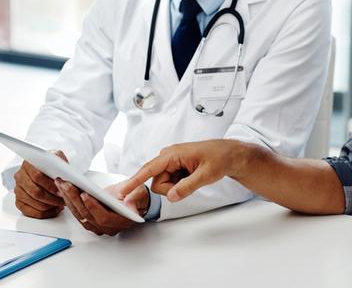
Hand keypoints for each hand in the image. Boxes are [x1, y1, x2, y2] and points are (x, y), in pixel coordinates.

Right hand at [12, 150, 66, 218]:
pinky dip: (45, 213)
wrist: (45, 169)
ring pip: (34, 202)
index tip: (61, 190)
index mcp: (28, 164)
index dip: (50, 185)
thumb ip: (60, 163)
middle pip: (35, 192)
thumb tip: (65, 173)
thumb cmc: (52, 165)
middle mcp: (20, 176)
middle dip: (52, 198)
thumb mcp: (57, 158)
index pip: (37, 176)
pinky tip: (54, 209)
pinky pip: (31, 212)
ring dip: (50, 205)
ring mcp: (18, 190)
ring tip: (61, 203)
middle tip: (63, 200)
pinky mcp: (19, 201)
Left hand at [56, 180, 148, 235]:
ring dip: (69, 199)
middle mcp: (108, 227)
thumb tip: (129, 206)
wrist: (132, 198)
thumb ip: (134, 199)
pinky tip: (64, 189)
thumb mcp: (138, 193)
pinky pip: (77, 213)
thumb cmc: (136, 195)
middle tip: (66, 184)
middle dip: (75, 199)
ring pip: (79, 214)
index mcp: (121, 221)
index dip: (93, 207)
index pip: (103, 218)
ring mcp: (98, 226)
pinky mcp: (90, 220)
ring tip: (62, 183)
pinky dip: (70, 201)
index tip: (85, 194)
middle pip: (87, 216)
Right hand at [119, 140, 239, 202]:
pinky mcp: (173, 168)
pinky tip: (191, 177)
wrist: (229, 154)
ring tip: (193, 177)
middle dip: (171, 188)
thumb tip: (171, 196)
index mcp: (172, 154)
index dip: (134, 182)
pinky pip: (169, 183)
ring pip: (163, 185)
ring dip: (176, 187)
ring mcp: (170, 163)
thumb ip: (187, 187)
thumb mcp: (206, 175)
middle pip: (157, 183)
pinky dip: (179, 185)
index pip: (148, 170)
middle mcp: (167, 157)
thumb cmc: (219, 159)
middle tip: (191, 181)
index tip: (122, 192)